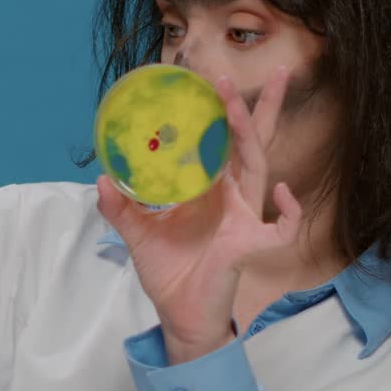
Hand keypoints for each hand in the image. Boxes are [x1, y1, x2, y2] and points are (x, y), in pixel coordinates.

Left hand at [96, 65, 302, 359]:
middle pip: (249, 142)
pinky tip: (281, 189)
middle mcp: (230, 196)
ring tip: (237, 108)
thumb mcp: (137, 235)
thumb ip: (121, 207)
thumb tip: (102, 178)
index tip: (209, 79)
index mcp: (208, 189)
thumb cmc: (169, 273)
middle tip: (246, 73)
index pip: (220, 141)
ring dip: (250, 135)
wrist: (179, 317)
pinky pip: (281, 228)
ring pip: (257, 166)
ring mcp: (244, 218)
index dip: (219, 112)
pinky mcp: (249, 245)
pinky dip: (288, 210)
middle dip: (252, 107)